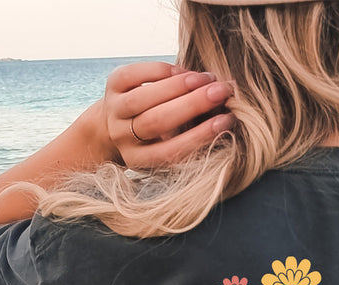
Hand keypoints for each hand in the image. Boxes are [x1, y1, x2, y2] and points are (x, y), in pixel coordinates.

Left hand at [99, 60, 234, 168]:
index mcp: (139, 159)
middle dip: (192, 104)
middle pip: (157, 121)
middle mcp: (123, 137)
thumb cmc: (155, 136)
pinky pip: (135, 74)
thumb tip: (224, 114)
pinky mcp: (111, 85)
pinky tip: (183, 71)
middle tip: (221, 92)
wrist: (114, 123)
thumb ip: (189, 135)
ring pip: (145, 97)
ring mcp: (114, 110)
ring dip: (179, 85)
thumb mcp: (168, 145)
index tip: (226, 121)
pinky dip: (162, 70)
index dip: (199, 136)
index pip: (171, 151)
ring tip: (206, 79)